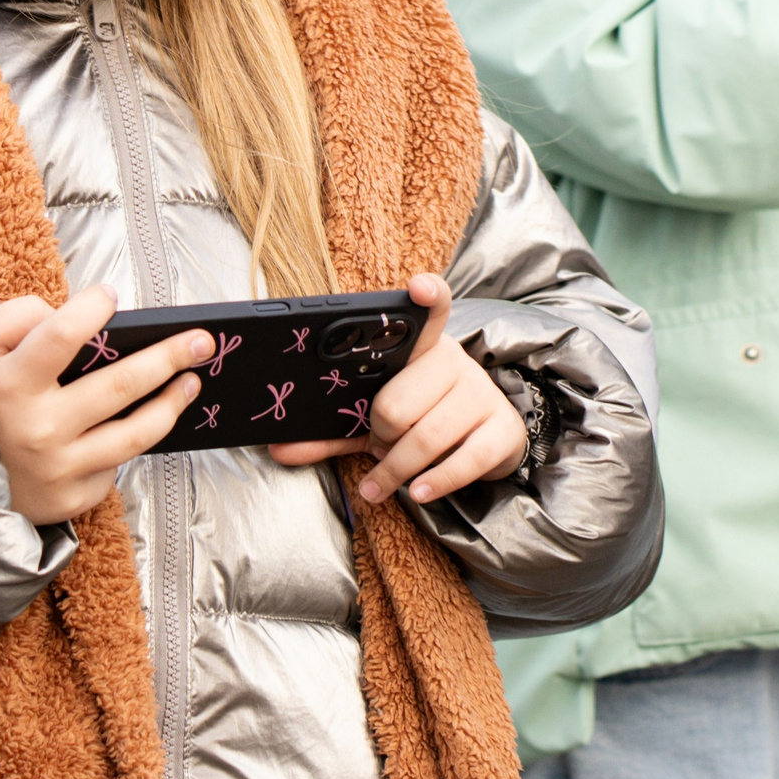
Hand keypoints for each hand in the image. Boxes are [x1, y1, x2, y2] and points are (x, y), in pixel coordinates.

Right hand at [0, 286, 213, 526]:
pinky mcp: (70, 500)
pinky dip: (123, 443)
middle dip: (170, 356)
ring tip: (191, 381)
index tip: (110, 295)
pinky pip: (112, 465)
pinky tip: (133, 425)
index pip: (63, 335)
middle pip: (121, 385)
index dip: (92, 308)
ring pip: (135, 433)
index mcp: (10, 385)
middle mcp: (38, 428)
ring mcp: (58, 469)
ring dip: (171, 402)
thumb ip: (14, 319)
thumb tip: (66, 311)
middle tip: (202, 341)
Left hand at [269, 273, 528, 505]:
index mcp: (424, 346)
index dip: (428, 295)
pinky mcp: (502, 430)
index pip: (433, 308)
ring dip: (395, 469)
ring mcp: (481, 395)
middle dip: (379, 434)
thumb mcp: (374, 417)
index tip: (418, 287)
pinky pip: (464, 462)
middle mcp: (455, 362)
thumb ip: (328, 429)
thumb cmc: (421, 418)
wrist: (488, 439)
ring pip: (427, 437)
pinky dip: (434, 483)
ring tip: (383, 480)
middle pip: (399, 401)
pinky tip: (417, 492)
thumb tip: (276, 449)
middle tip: (378, 442)